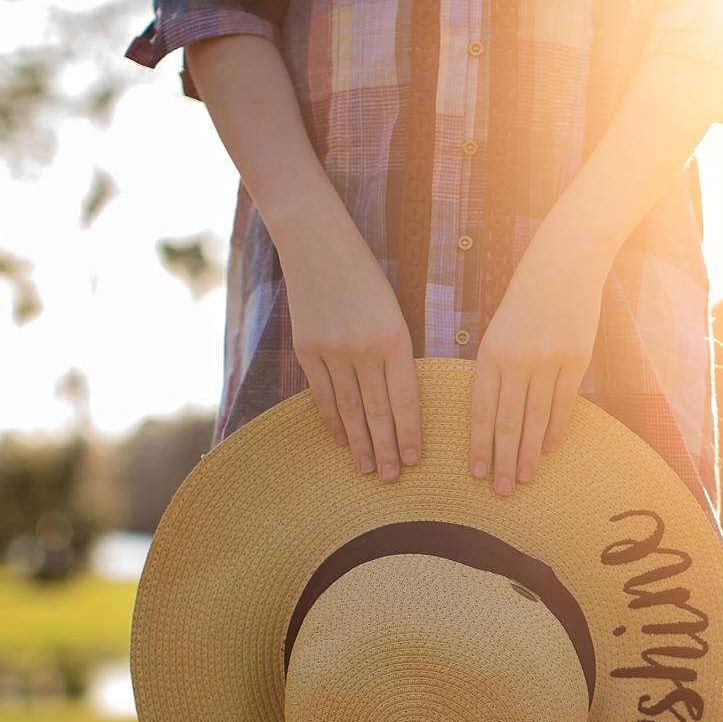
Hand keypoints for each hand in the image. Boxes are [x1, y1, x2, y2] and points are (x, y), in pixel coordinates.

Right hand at [279, 210, 419, 481]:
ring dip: (360, 443)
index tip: (415, 460)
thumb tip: (400, 403)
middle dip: (387, 448)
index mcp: (395, 338)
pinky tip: (341, 440)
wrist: (317, 242)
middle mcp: (365, 348)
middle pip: (378, 410)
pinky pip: (322, 394)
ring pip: (350, 409)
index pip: (406, 398)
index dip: (410, 432)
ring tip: (368, 469)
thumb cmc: (365, 278)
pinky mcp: (307, 349)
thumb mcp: (393, 312)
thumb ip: (397, 354)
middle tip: (393, 479)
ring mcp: (333, 350)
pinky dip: (332, 420)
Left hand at [470, 228, 608, 494]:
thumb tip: (492, 416)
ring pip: (536, 419)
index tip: (477, 473)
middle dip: (503, 460)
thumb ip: (495, 370)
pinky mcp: (574, 361)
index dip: (479, 445)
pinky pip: (563, 404)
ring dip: (530, 453)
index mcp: (490, 354)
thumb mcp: (498, 332)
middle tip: (501, 491)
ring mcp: (547, 362)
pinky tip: (551, 449)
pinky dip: (556, 429)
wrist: (563, 265)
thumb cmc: (526, 301)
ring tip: (525, 479)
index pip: (481, 410)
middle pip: (508, 422)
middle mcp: (516, 362)